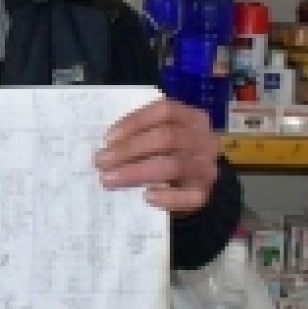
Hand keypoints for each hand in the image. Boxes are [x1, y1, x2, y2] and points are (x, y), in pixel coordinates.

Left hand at [93, 98, 219, 217]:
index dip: (134, 123)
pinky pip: (188, 197)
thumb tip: (107, 147)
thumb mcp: (157, 135)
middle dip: (130, 149)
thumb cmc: (168, 152)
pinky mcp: (204, 193)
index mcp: (190, 117)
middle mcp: (203, 139)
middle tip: (101, 162)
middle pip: (168, 138)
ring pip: (174, 165)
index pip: (165, 111)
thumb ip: (139, 135)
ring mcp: (206, 167)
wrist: (191, 182)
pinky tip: (146, 196)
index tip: (108, 139)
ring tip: (110, 179)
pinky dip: (167, 197)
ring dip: (137, 172)